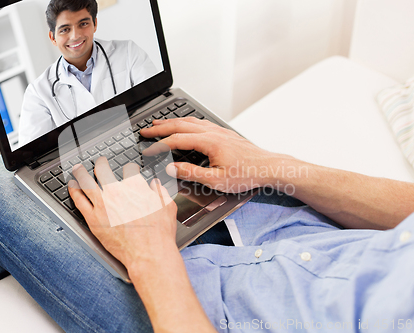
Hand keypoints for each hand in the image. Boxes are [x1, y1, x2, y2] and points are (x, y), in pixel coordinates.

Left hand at [68, 158, 177, 268]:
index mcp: (135, 186)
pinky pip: (79, 201)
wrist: (149, 253)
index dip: (129, 168)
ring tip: (78, 169)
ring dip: (81, 172)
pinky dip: (74, 190)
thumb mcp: (168, 207)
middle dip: (101, 163)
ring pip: (86, 182)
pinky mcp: (93, 219)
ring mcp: (102, 205)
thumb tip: (155, 185)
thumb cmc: (159, 233)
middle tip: (100, 162)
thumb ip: (160, 192)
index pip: (129, 169)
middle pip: (103, 169)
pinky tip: (72, 186)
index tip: (129, 170)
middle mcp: (116, 192)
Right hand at [141, 117, 295, 192]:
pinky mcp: (224, 133)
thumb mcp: (216, 180)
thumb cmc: (246, 174)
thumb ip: (191, 173)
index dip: (159, 146)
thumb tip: (171, 168)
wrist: (268, 167)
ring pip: (189, 121)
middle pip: (179, 125)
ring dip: (171, 122)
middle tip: (145, 130)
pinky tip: (184, 125)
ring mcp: (219, 131)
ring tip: (159, 124)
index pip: (176, 141)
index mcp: (208, 142)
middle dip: (159, 127)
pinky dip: (186, 122)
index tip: (148, 150)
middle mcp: (212, 132)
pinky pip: (200, 123)